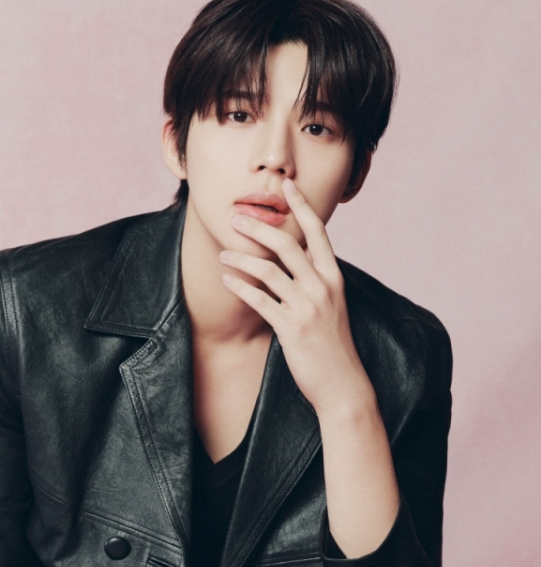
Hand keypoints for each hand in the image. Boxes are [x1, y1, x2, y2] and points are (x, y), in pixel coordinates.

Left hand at [219, 177, 369, 418]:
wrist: (342, 382)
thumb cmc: (332, 345)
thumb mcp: (331, 305)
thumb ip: (316, 281)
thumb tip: (298, 262)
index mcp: (334, 276)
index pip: (318, 231)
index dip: (301, 205)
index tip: (286, 184)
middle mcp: (322, 286)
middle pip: (288, 244)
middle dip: (258, 227)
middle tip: (236, 218)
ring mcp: (307, 307)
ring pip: (269, 271)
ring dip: (242, 259)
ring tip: (223, 254)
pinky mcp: (291, 328)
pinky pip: (260, 301)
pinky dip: (241, 288)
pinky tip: (227, 281)